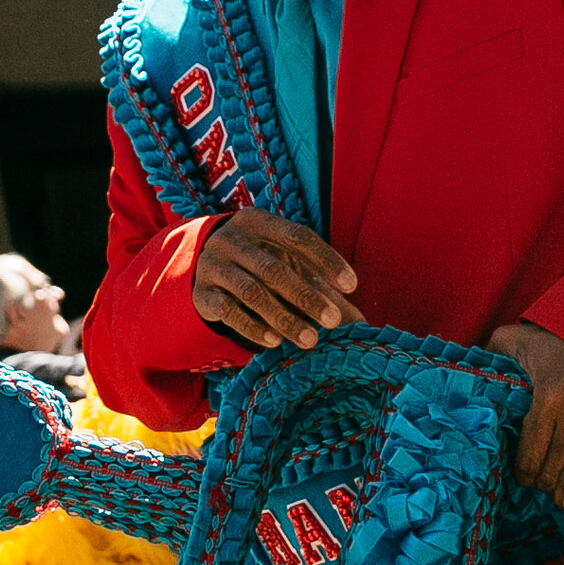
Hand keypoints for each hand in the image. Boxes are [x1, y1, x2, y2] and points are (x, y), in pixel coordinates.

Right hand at [192, 209, 362, 351]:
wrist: (202, 265)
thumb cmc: (258, 263)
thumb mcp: (285, 262)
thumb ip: (318, 284)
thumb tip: (362, 324)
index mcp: (259, 222)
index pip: (298, 237)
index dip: (327, 260)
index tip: (352, 286)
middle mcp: (233, 239)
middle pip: (274, 269)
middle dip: (307, 296)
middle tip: (333, 321)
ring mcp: (213, 265)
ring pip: (252, 293)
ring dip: (284, 318)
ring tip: (310, 340)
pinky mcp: (201, 293)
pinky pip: (228, 311)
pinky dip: (253, 327)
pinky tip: (275, 342)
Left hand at [487, 321, 563, 513]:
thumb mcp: (524, 339)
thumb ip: (496, 350)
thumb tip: (466, 369)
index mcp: (551, 397)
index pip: (529, 456)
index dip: (522, 472)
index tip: (521, 473)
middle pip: (550, 471)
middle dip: (539, 482)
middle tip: (537, 479)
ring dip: (559, 490)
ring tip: (553, 488)